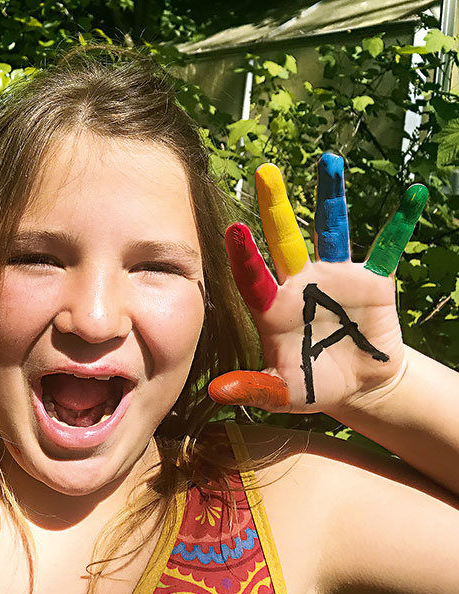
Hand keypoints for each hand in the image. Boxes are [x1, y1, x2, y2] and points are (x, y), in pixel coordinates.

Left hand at [209, 154, 427, 413]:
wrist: (355, 384)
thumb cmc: (311, 384)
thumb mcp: (283, 392)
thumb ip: (254, 388)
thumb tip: (217, 394)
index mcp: (271, 306)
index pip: (253, 277)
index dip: (244, 256)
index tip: (234, 230)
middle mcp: (299, 281)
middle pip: (284, 239)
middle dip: (275, 206)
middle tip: (264, 171)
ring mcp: (335, 275)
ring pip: (331, 230)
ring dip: (331, 197)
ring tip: (329, 161)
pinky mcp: (371, 280)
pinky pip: (386, 248)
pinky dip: (400, 224)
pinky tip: (413, 194)